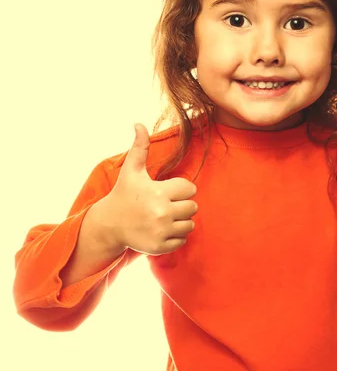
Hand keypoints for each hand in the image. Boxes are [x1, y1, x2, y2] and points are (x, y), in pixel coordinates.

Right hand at [98, 123, 197, 255]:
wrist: (109, 225)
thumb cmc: (124, 194)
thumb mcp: (131, 170)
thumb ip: (140, 147)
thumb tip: (139, 123)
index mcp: (158, 192)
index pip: (190, 189)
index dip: (181, 189)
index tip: (167, 191)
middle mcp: (161, 213)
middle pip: (193, 207)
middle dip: (182, 205)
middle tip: (167, 205)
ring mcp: (161, 231)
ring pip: (190, 224)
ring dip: (181, 221)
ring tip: (165, 217)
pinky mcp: (160, 246)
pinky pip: (182, 240)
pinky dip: (175, 236)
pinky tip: (162, 229)